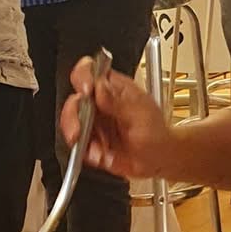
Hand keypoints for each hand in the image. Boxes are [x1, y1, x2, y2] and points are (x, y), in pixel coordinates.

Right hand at [60, 57, 174, 179]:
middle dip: (72, 113)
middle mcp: (100, 103)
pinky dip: (84, 152)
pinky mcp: (91, 143)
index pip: (90, 71)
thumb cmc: (157, 132)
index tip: (86, 90)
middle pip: (74, 99)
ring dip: (76, 134)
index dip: (83, 77)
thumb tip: (100, 87)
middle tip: (80, 127)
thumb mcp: (141, 113)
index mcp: (113, 88)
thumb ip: (119, 102)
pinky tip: (98, 154)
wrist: (160, 160)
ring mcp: (94, 123)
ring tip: (90, 145)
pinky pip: (78, 146)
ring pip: (70, 122)